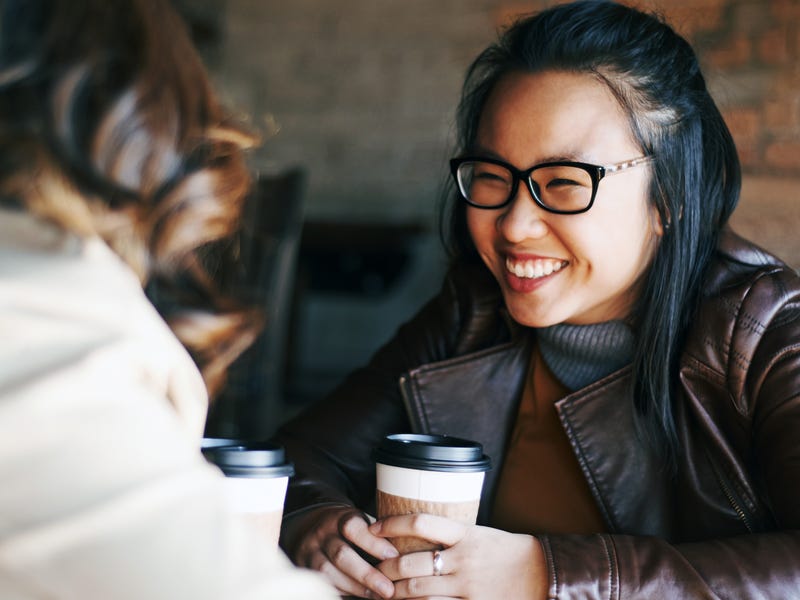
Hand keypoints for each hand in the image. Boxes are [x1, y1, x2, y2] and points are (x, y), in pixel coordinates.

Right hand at [288, 505, 399, 598]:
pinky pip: (323, 583)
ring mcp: (309, 551)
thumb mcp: (360, 523)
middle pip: (341, 554)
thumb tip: (404, 556)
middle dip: (367, 574)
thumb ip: (377, 535)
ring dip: (356, 588)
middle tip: (388, 589)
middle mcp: (322, 533)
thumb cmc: (348, 529)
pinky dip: (343, 591)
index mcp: (339, 518)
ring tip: (378, 596)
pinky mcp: (304, 568)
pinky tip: (362, 596)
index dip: (373, 543)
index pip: (353, 527)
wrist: (311, 528)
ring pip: (329, 572)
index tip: (394, 556)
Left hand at [369, 513, 546, 599]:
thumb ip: (451, 535)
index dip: (392, 524)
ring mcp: (467, 586)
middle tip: (371, 570)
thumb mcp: (479, 534)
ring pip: (419, 593)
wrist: (542, 574)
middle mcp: (463, 559)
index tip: (373, 527)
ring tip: (381, 594)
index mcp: (465, 534)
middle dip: (385, 569)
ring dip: (395, 595)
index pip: (421, 522)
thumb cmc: (507, 551)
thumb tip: (418, 533)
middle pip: (411, 564)